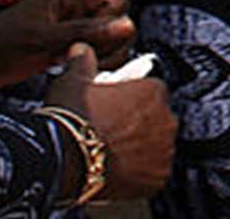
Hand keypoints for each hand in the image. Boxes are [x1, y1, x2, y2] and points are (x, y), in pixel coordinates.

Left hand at [0, 0, 134, 93]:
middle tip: (82, 57)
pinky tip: (73, 71)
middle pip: (117, 22)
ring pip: (108, 39)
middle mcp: (74, 7)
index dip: (112, 25)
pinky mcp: (66, 45)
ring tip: (75, 65)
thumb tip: (129, 25)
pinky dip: (91, 63)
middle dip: (109, 43)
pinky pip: (95, 51)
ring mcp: (71, 26)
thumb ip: (88, 32)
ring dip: (101, 56)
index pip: (117, 4)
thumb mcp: (45, 39)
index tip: (93, 43)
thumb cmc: (1, 46)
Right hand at [45, 43, 177, 200]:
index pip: (151, 91)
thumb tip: (82, 49)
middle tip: (111, 132)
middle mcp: (166, 121)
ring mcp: (164, 152)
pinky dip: (139, 174)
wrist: (62, 160)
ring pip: (155, 148)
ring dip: (140, 150)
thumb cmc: (70, 119)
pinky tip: (116, 171)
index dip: (131, 100)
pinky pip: (152, 174)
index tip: (116, 108)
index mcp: (154, 91)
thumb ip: (83, 61)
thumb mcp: (73, 81)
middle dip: (138, 125)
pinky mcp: (157, 180)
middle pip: (155, 120)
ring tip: (111, 153)